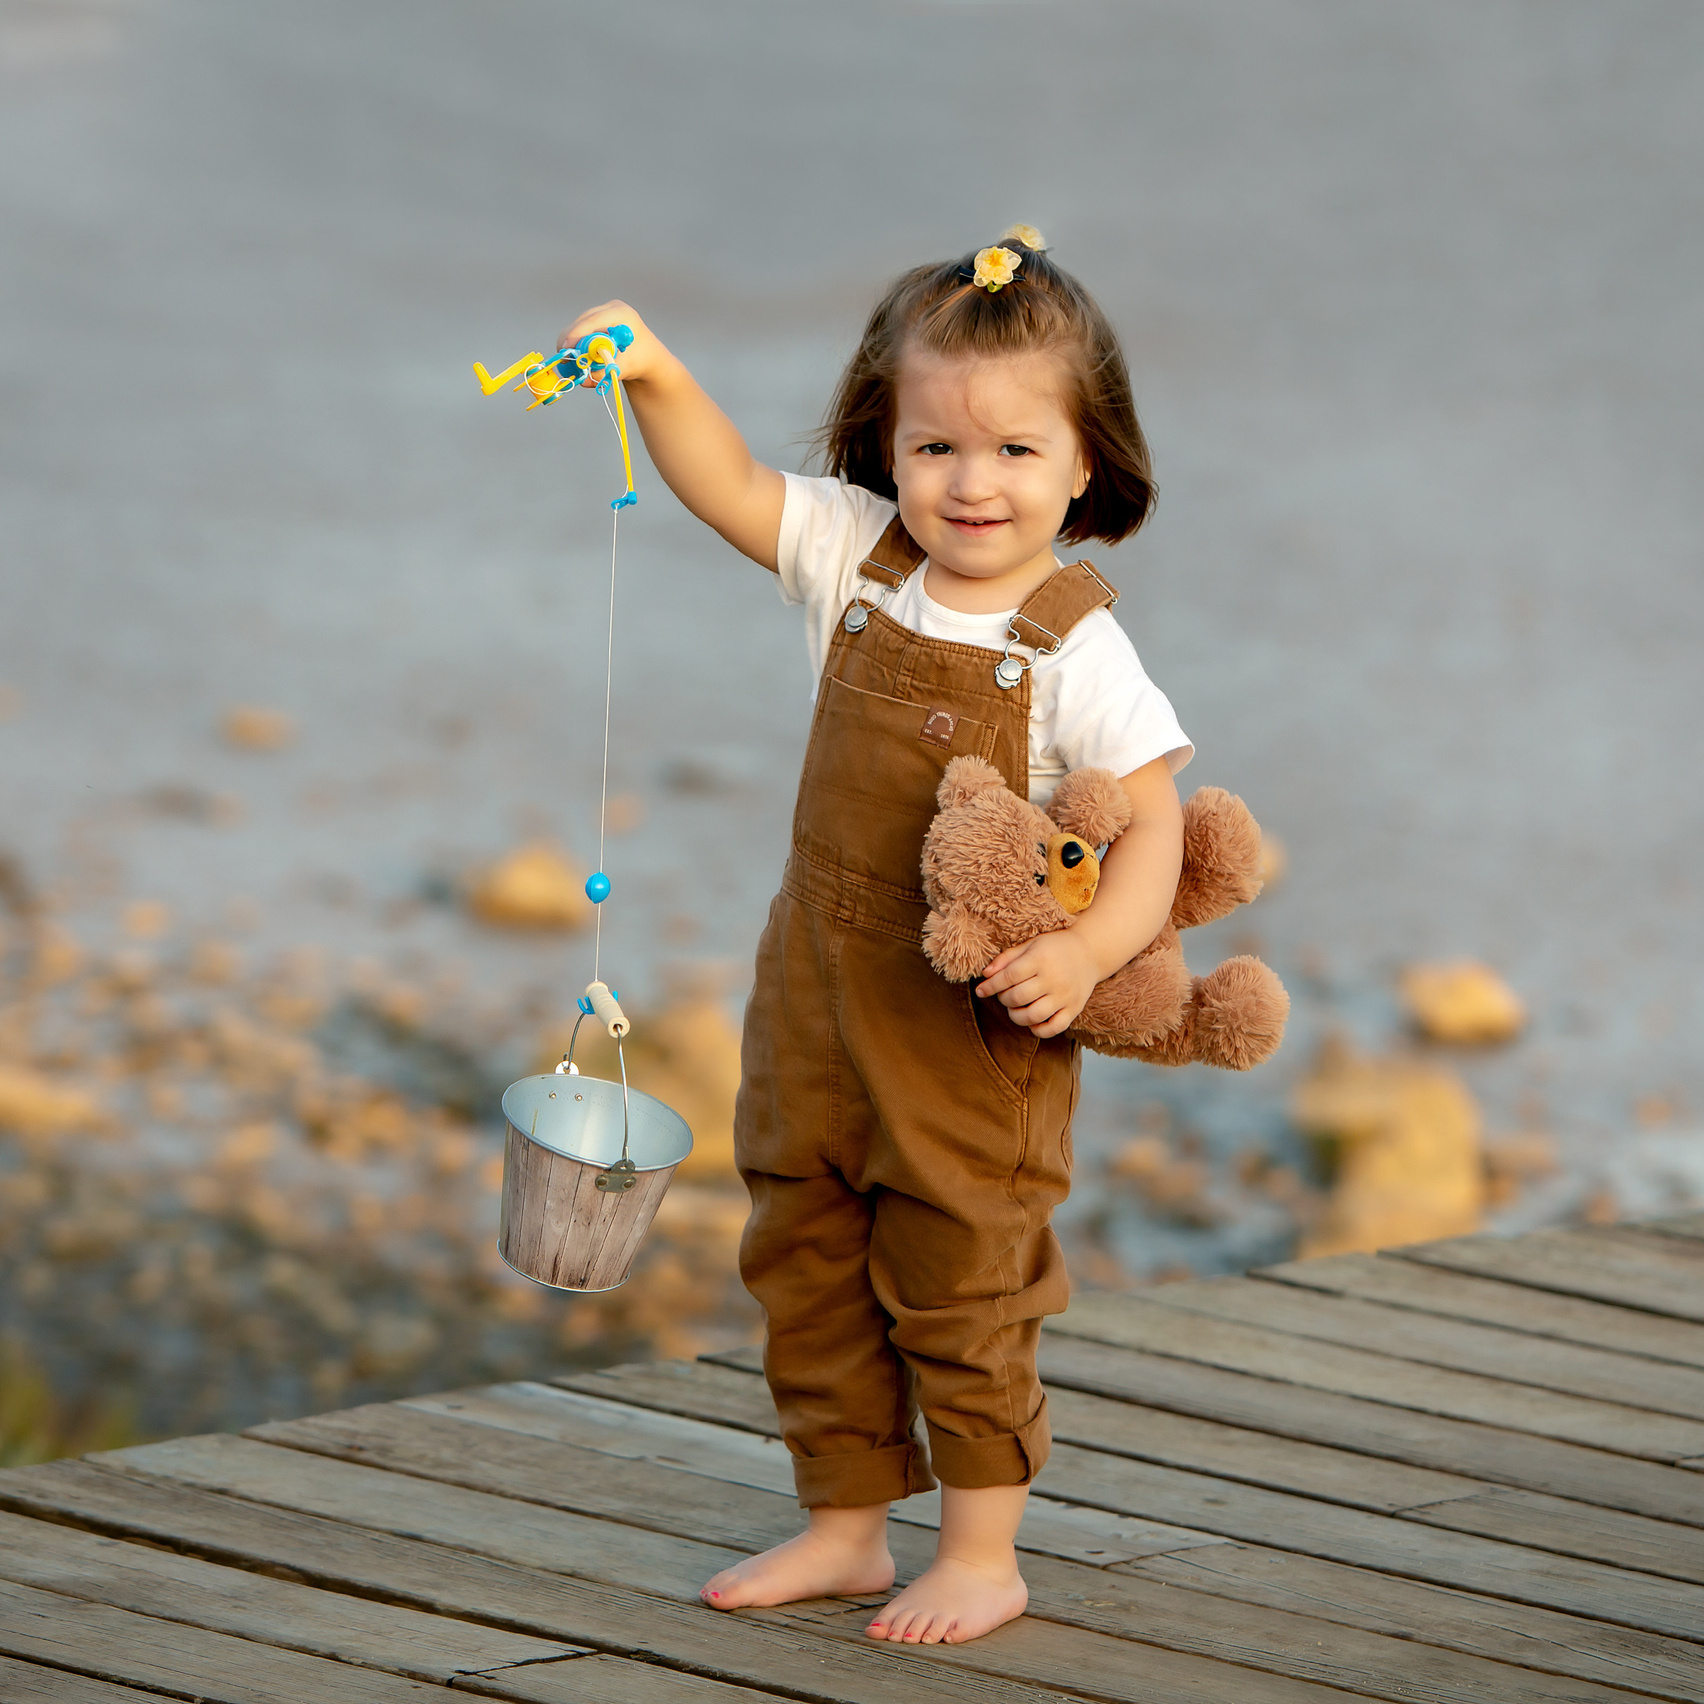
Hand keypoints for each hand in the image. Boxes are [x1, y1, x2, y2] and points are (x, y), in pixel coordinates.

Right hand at [556, 300, 666, 385]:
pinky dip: (577, 343)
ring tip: (572, 362)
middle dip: (571, 340)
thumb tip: (582, 380)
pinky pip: (581, 329)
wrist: (648, 357)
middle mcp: (611, 308)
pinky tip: (578, 356)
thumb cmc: (640, 362)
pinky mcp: (597, 318)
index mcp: (622, 314)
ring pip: (579, 325)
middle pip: (583, 321)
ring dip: (573, 343)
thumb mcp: (624, 368)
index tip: (565, 349)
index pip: (593, 320)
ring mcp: (604, 311)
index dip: (576, 334)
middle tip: (564, 360)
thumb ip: (604, 373)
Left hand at [975, 929, 1098, 1038]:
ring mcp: (1065, 996)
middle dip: (1004, 999)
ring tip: (1015, 1009)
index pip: (1009, 976)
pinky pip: (1054, 1028)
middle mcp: (1054, 978)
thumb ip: (1006, 959)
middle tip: (1004, 995)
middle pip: (1018, 997)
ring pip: (1033, 1015)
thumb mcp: (1030, 945)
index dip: (991, 986)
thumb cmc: (1055, 947)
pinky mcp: (1074, 1009)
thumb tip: (985, 975)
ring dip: (1017, 1016)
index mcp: (1041, 959)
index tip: (981, 990)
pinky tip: (1032, 1021)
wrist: (1090, 952)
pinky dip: (1038, 1030)